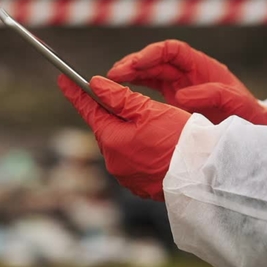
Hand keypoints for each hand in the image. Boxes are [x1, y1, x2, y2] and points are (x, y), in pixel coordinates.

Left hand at [57, 74, 189, 200]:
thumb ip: (119, 97)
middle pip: (105, 129)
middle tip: (119, 98)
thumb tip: (96, 84)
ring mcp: (126, 176)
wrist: (203, 175)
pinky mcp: (139, 185)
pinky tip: (154, 145)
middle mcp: (113, 161)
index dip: (76, 94)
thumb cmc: (180, 139)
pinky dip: (137, 150)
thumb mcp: (149, 110)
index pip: (89, 111)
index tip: (63, 80)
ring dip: (126, 132)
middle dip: (110, 113)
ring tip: (149, 124)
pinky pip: (131, 162)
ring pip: (119, 145)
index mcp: (112, 140)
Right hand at [107, 40, 266, 124]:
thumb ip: (214, 96)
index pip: (171, 51)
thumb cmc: (248, 115)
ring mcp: (177, 84)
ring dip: (127, 75)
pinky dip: (132, 89)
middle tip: (112, 75)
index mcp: (202, 67)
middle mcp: (186, 72)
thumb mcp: (237, 104)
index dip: (151, 54)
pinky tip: (118, 96)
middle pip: (153, 60)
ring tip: (108, 83)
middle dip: (132, 64)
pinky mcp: (171, 98)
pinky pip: (147, 87)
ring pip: (146, 73)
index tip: (136, 64)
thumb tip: (183, 95)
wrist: (251, 130)